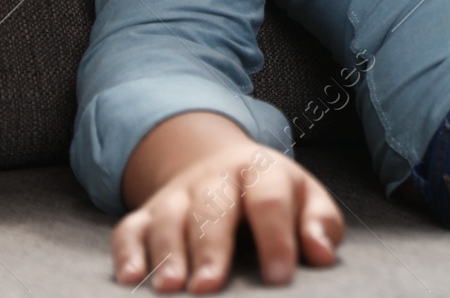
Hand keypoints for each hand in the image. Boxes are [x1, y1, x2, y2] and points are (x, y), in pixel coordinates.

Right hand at [112, 139, 344, 291]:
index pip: (270, 201)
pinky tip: (131, 277)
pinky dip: (127, 251)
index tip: (279, 277)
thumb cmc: (273, 194)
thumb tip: (321, 253)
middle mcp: (216, 177)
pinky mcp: (148, 211)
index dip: (276, 238)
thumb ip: (319, 223)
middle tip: (208, 287)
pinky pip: (131, 228)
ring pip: (169, 217)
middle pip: (212, 207)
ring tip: (169, 288)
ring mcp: (178, 193)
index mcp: (261, 171)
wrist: (223, 163)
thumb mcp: (306, 198)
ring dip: (167, 252)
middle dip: (210, 248)